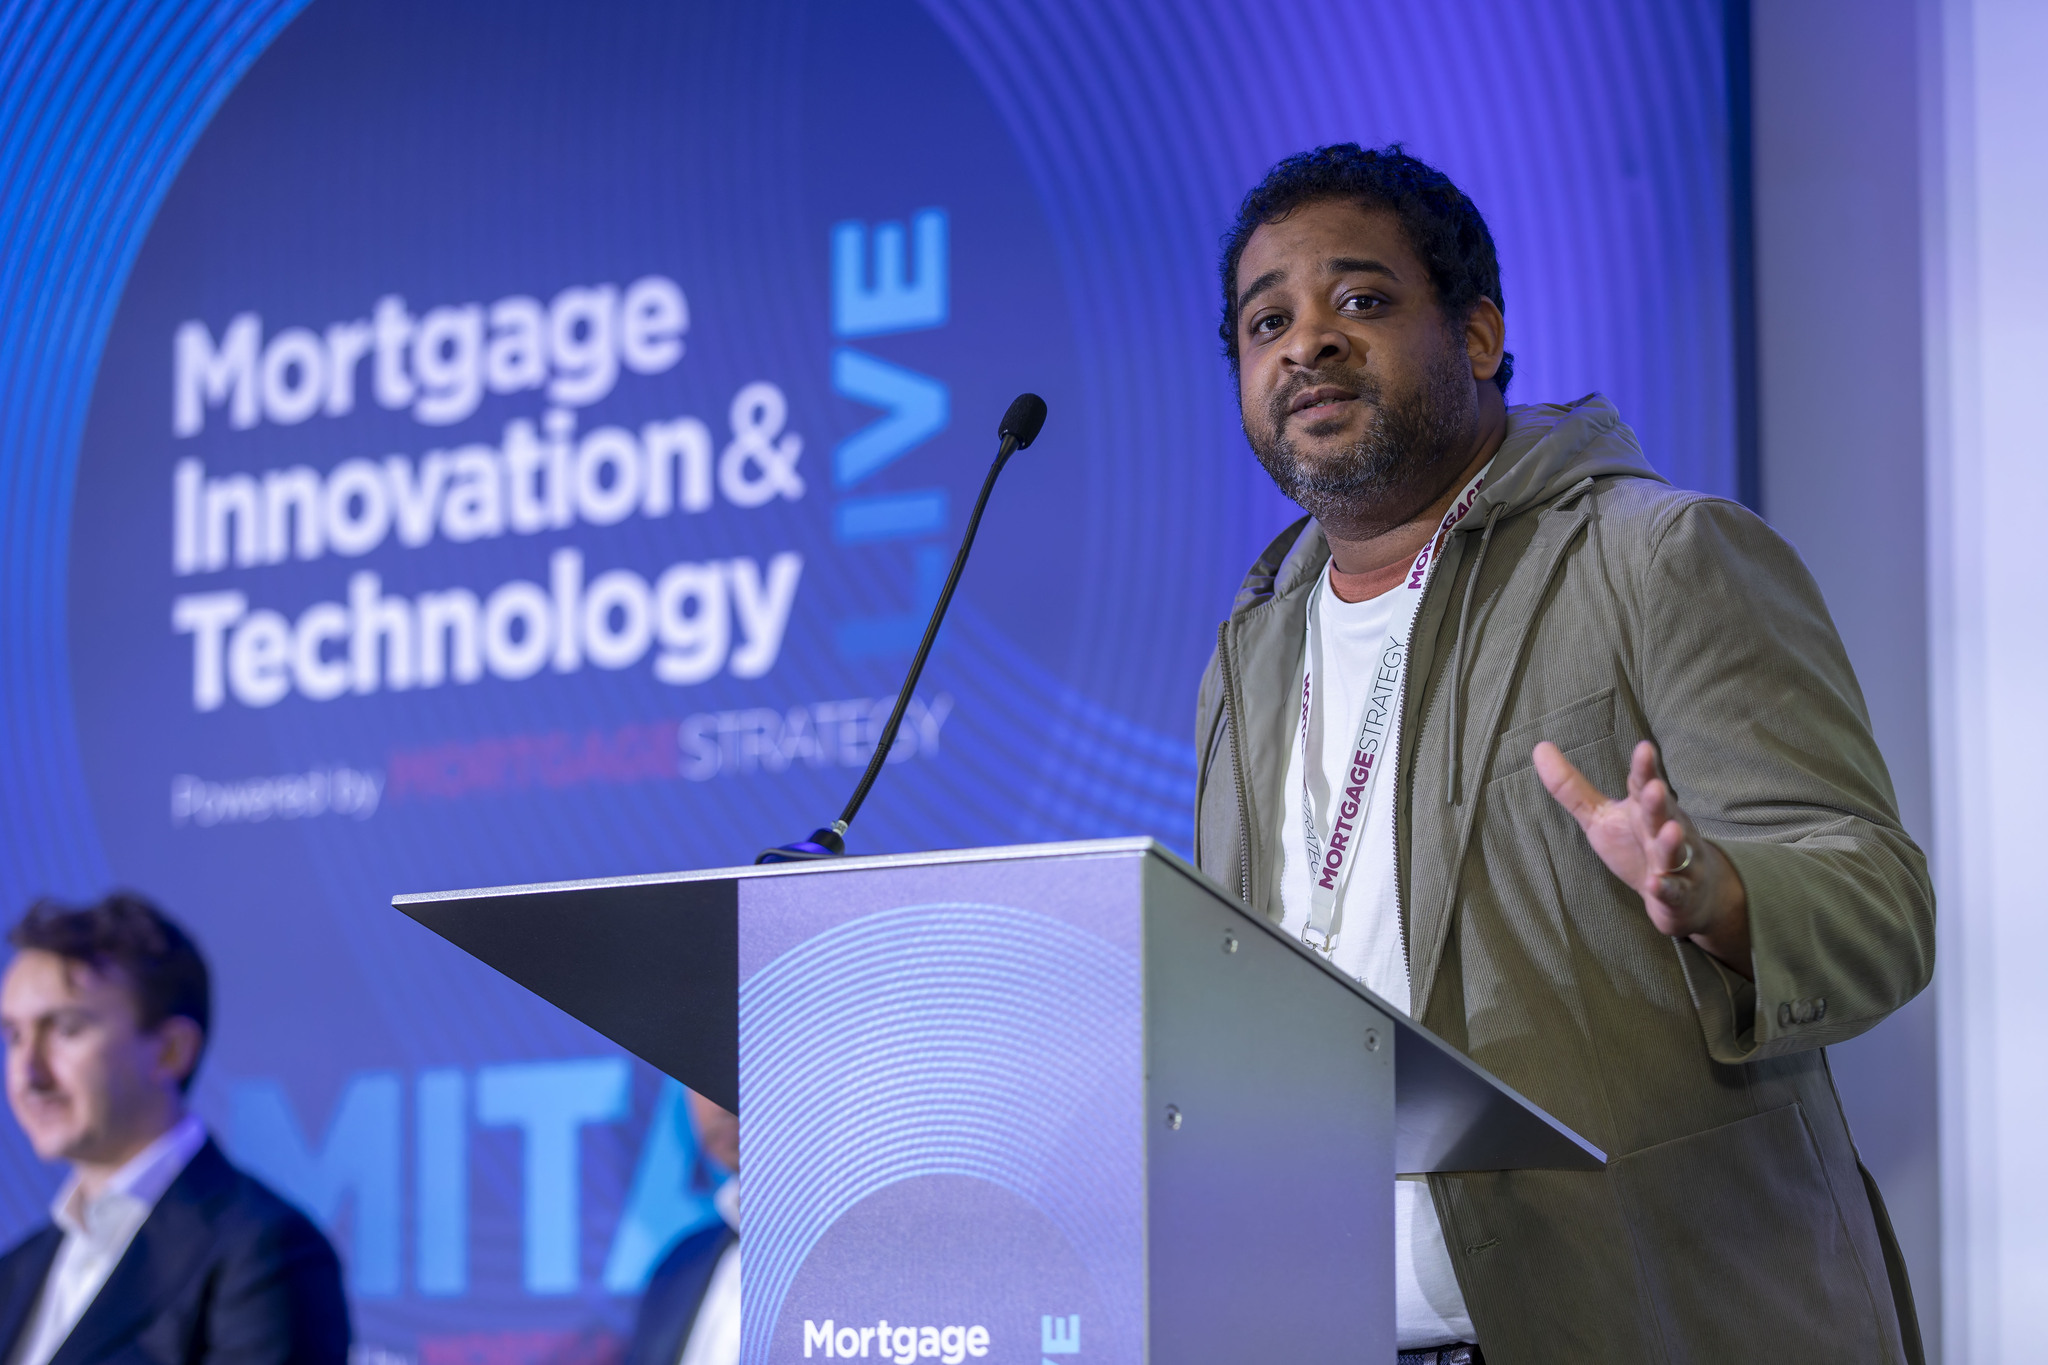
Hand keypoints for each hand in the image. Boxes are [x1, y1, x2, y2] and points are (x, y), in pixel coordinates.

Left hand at [1533, 739, 1752, 978]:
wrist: (1686, 894)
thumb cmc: (1636, 847)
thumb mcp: (1599, 817)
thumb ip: (1571, 788)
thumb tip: (1540, 747)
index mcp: (1644, 810)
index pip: (1645, 785)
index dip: (1645, 769)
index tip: (1644, 748)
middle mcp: (1664, 831)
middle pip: (1662, 814)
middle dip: (1658, 802)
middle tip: (1655, 787)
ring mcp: (1676, 863)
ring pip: (1674, 851)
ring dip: (1671, 842)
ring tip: (1669, 830)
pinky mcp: (1680, 894)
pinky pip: (1674, 891)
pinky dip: (1667, 888)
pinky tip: (1655, 884)